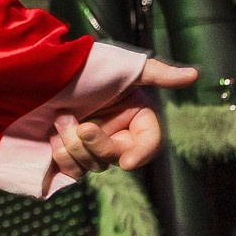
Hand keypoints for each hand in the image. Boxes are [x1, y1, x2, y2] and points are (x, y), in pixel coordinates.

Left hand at [50, 58, 198, 177]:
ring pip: (94, 166)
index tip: (126, 162)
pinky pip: (73, 171)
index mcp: (135, 116)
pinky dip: (61, 156)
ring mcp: (93, 146)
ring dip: (74, 146)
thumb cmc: (84, 65)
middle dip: (96, 143)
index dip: (141, 154)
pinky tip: (52, 134)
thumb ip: (157, 73)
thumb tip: (195, 74)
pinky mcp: (72, 154)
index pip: (148, 142)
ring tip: (60, 119)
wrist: (41, 71)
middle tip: (80, 125)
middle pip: (117, 157)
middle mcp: (117, 133)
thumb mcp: (121, 66)